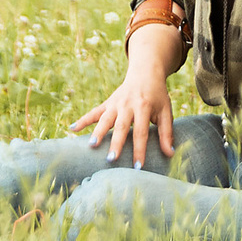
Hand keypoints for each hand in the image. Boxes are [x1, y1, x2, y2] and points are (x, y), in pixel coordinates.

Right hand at [70, 25, 180, 165]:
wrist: (145, 73)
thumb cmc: (157, 96)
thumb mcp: (166, 111)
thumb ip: (166, 132)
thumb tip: (170, 153)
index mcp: (144, 107)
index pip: (141, 132)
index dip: (139, 149)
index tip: (137, 167)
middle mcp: (128, 105)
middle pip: (121, 126)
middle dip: (116, 143)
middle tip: (111, 159)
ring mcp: (115, 103)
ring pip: (105, 119)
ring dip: (98, 131)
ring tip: (91, 145)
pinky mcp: (107, 103)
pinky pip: (94, 112)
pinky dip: (83, 120)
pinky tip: (72, 129)